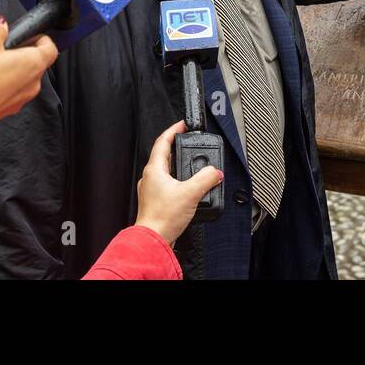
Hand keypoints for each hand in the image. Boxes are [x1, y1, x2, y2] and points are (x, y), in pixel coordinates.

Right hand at [0, 18, 58, 137]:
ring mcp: (20, 99)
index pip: (50, 48)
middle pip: (32, 63)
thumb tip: (0, 25)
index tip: (29, 35)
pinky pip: (4, 91)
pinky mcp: (6, 110)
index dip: (41, 37)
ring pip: (16, 77)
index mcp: (34, 64)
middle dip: (15, 53)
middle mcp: (32, 84)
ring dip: (1, 68)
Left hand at [134, 120, 223, 245]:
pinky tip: (186, 189)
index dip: (173, 130)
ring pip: (164, 171)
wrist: (153, 241)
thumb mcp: (190, 193)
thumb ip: (205, 178)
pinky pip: (166, 184)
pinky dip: (177, 181)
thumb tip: (215, 172)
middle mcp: (149, 178)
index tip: (182, 124)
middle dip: (176, 147)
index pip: (162, 141)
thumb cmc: (163, 218)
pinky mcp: (155, 202)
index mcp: (154, 169)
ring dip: (177, 165)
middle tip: (187, 143)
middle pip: (163, 155)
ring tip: (190, 165)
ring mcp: (151, 190)